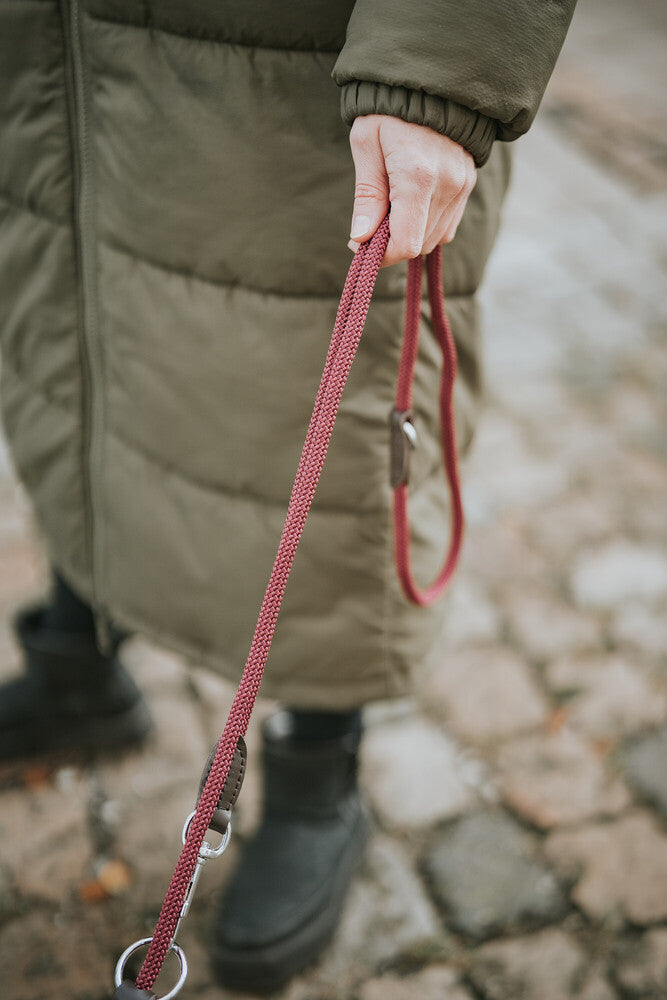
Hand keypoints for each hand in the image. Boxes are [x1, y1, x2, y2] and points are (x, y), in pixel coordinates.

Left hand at [348, 115, 475, 266]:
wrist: (430, 77)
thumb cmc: (389, 107)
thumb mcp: (366, 143)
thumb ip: (366, 195)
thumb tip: (360, 239)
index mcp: (417, 176)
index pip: (406, 244)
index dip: (382, 255)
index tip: (361, 246)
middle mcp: (447, 185)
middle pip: (420, 244)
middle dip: (392, 243)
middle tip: (372, 221)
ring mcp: (462, 185)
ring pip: (436, 238)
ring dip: (410, 234)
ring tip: (391, 206)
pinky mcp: (468, 183)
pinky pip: (448, 223)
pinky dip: (427, 224)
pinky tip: (411, 202)